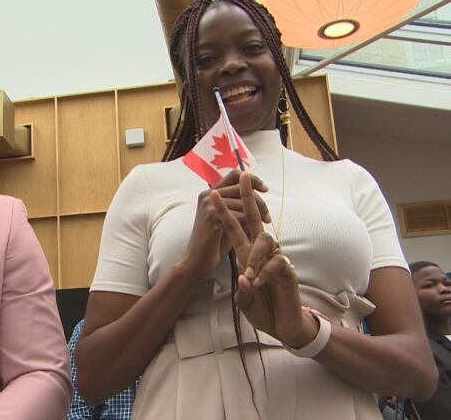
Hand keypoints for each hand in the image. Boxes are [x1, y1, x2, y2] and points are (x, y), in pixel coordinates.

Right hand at [177, 170, 270, 277]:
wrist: (197, 260)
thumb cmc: (215, 242)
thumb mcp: (227, 220)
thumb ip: (238, 207)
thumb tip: (259, 199)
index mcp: (210, 193)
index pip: (235, 175)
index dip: (253, 180)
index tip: (265, 190)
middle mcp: (207, 194)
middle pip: (242, 187)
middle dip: (259, 201)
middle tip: (267, 217)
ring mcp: (209, 204)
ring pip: (243, 201)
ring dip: (258, 213)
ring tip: (264, 224)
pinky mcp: (212, 216)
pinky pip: (239, 214)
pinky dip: (249, 223)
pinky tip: (253, 232)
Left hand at [209, 173, 316, 346]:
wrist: (282, 325)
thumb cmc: (263, 308)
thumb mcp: (246, 300)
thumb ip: (244, 289)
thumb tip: (245, 277)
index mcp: (246, 254)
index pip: (235, 228)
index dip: (225, 211)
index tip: (213, 192)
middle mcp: (261, 252)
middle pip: (256, 219)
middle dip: (249, 197)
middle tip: (245, 176)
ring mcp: (275, 259)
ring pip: (265, 242)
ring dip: (253, 257)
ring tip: (247, 275)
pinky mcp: (288, 271)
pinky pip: (277, 263)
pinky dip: (265, 272)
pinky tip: (258, 283)